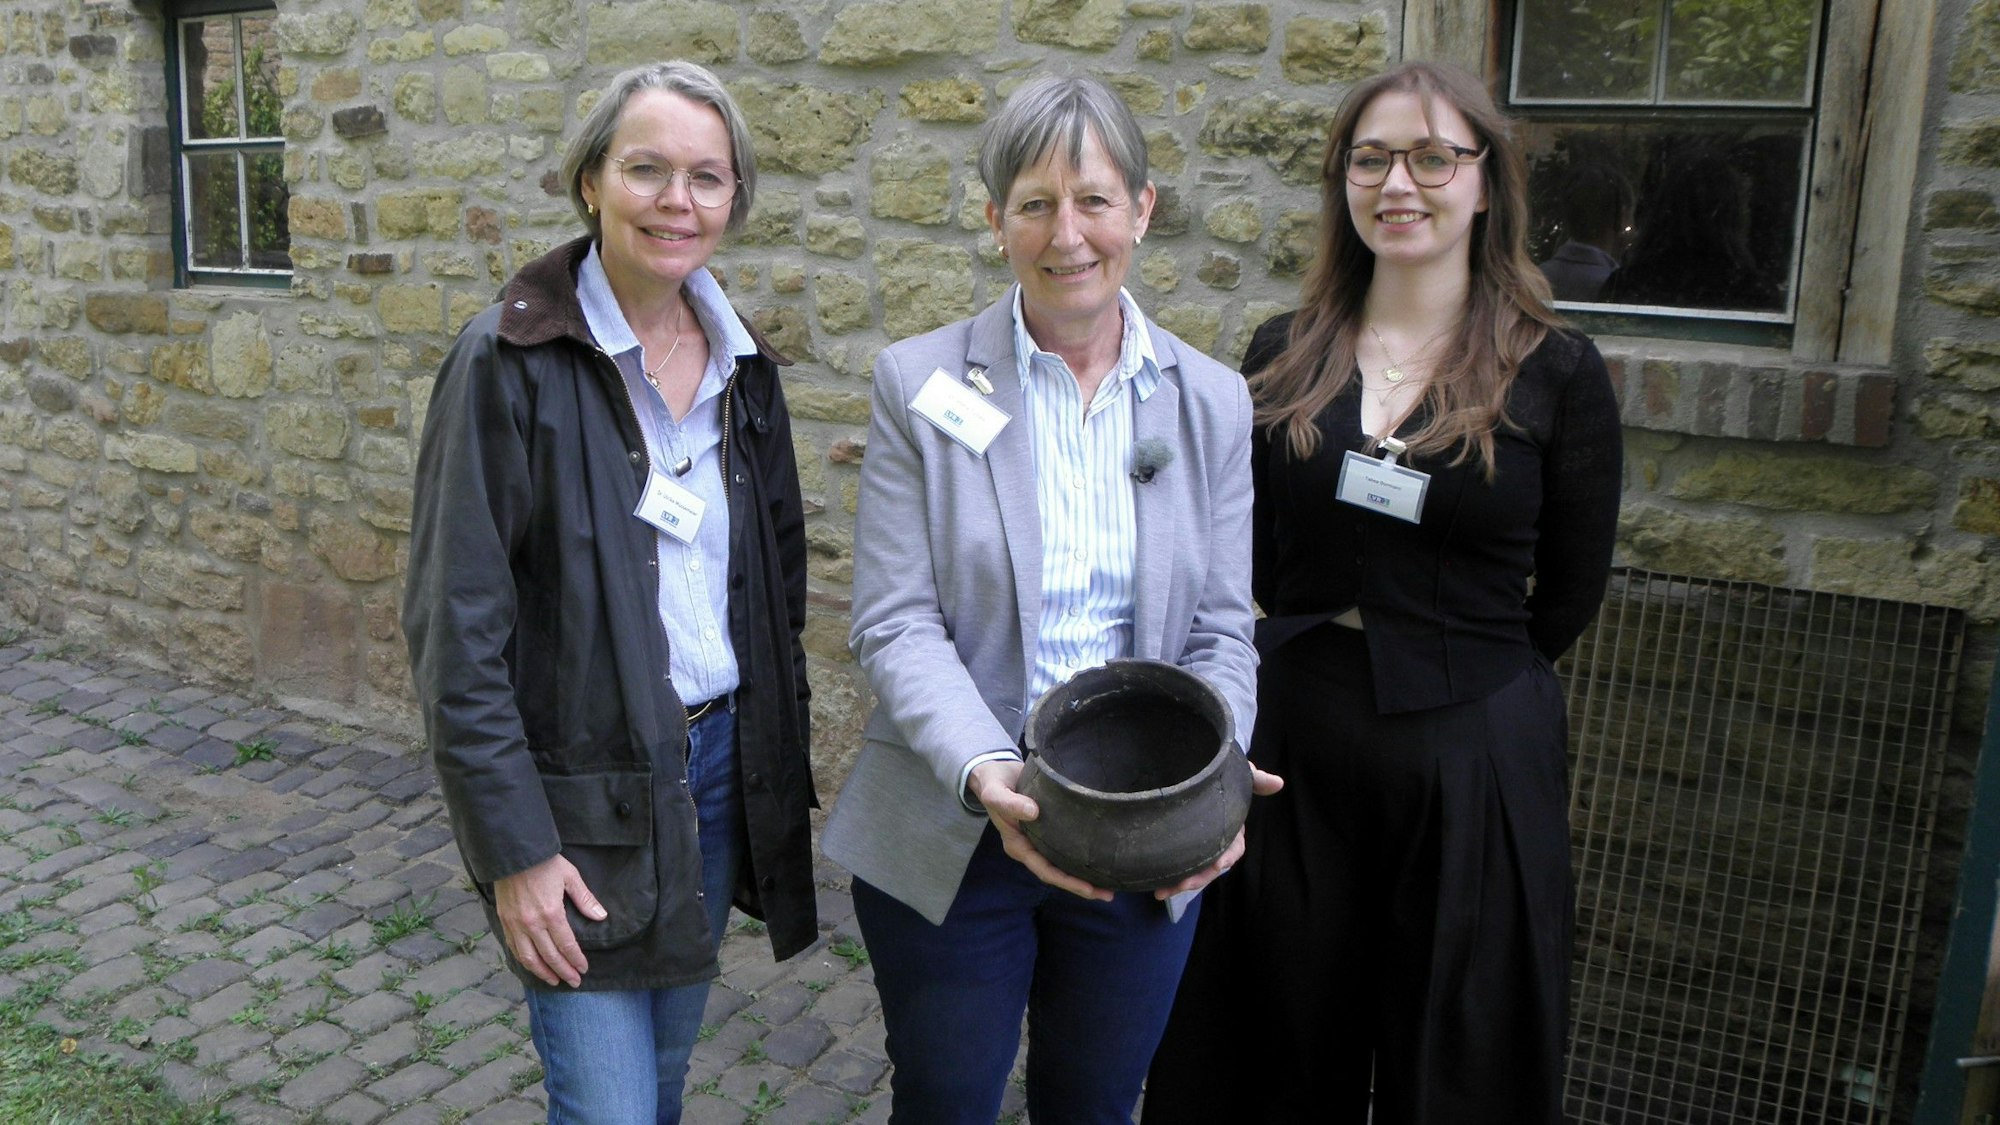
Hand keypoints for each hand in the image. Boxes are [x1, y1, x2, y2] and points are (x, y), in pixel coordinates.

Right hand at [493, 853, 606, 986]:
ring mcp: (516, 924)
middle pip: (549, 956)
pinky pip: (514, 948)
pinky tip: (533, 966)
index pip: (566, 945)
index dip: (576, 960)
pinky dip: (524, 961)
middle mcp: (532, 923)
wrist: (513, 853)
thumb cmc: (545, 863)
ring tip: (554, 981)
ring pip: (529, 958)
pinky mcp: (504, 922)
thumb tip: (601, 917)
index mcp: (551, 913)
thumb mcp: (570, 876)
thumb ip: (585, 899)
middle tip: (574, 982)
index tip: (583, 969)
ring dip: (543, 972)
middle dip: (563, 972)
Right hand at [969, 760, 1113, 901]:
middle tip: (1109, 894)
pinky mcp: (1049, 829)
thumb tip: (1033, 812)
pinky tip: (1100, 854)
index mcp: (1018, 846)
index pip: (1045, 871)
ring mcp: (1040, 840)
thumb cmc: (993, 784)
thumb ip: (1010, 803)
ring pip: (1064, 863)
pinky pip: (1067, 846)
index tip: (1089, 889)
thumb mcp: (995, 793)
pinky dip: (1082, 854)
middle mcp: (1030, 848)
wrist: (995, 772)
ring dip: (1085, 874)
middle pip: (1058, 874)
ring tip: (1112, 882)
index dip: (1067, 881)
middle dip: (1082, 886)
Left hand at [1153, 763, 1284, 899]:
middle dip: (1198, 878)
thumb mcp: (1241, 775)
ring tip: (1161, 892)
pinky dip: (1168, 876)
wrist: (1195, 766)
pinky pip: (1177, 865)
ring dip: (1179, 883)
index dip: (1228, 856)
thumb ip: (1256, 779)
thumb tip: (1277, 782)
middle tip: (1180, 886)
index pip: (1234, 848)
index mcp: (1231, 828)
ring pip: (1192, 870)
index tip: (1219, 864)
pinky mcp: (1179, 845)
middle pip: (1210, 866)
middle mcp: (1216, 841)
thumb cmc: (1222, 773)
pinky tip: (1154, 885)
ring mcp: (1197, 844)